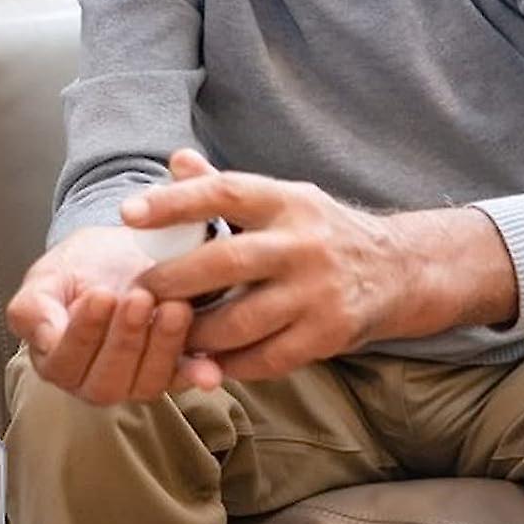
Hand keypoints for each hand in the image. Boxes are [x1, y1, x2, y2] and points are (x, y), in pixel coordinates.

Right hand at [5, 225, 221, 403]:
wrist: (121, 254)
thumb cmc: (81, 268)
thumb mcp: (48, 276)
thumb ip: (33, 306)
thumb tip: (44, 339)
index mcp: (57, 360)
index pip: (65, 362)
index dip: (83, 333)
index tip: (100, 296)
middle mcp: (93, 380)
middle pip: (106, 380)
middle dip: (125, 338)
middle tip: (139, 297)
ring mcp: (133, 381)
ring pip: (145, 382)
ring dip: (161, 347)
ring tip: (173, 307)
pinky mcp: (170, 374)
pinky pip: (182, 379)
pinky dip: (195, 374)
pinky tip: (207, 367)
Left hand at [127, 150, 514, 380]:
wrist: (396, 270)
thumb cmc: (315, 232)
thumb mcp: (279, 199)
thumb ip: (224, 185)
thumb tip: (176, 160)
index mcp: (285, 201)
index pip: (224, 193)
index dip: (173, 203)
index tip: (127, 213)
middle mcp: (303, 243)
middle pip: (225, 262)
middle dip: (173, 281)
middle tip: (138, 291)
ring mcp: (318, 292)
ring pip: (240, 321)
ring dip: (195, 332)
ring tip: (167, 332)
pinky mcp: (328, 334)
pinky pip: (264, 357)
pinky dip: (228, 363)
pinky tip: (205, 360)